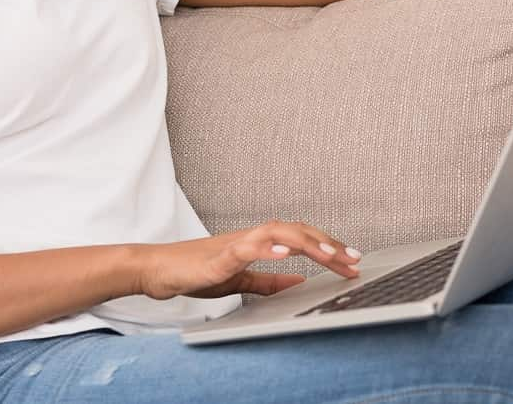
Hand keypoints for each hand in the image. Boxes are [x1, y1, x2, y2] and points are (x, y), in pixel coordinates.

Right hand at [136, 219, 362, 299]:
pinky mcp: (218, 256)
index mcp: (258, 243)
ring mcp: (235, 243)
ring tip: (330, 255)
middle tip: (354, 260)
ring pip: (277, 232)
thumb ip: (268, 280)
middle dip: (328, 245)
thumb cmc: (194, 271)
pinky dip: (268, 248)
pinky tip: (286, 253)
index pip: (301, 239)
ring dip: (306, 241)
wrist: (158, 270)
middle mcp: (251, 237)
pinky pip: (247, 248)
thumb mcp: (239, 279)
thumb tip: (297, 282)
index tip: (352, 261)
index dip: (328, 248)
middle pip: (297, 231)